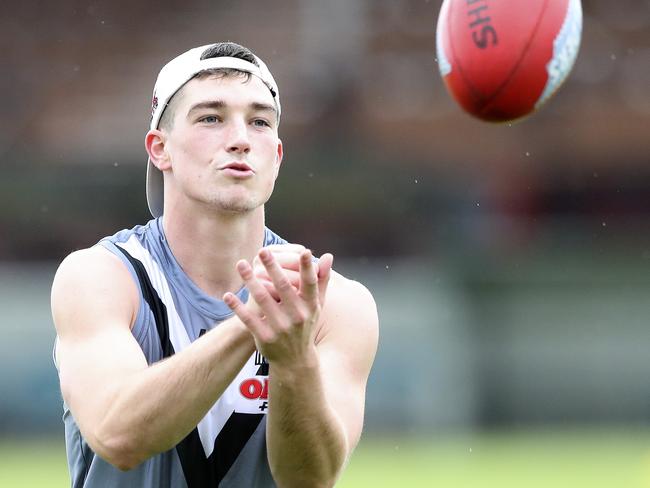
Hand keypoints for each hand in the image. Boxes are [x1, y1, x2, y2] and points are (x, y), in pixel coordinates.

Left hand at [223, 248, 332, 364]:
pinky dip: (238, 307)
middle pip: (283, 287)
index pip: (310, 284)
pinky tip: (227, 295)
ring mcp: (280, 327)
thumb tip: (327, 256)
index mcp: (310, 306)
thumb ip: (321, 280)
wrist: (295, 361)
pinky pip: (248, 319)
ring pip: (263, 299)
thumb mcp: (316, 306)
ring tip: (240, 264)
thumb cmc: (305, 326)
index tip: (304, 251)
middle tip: (262, 251)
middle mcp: (297, 316)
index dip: (308, 268)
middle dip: (273, 267)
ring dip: (250, 281)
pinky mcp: (265, 337)